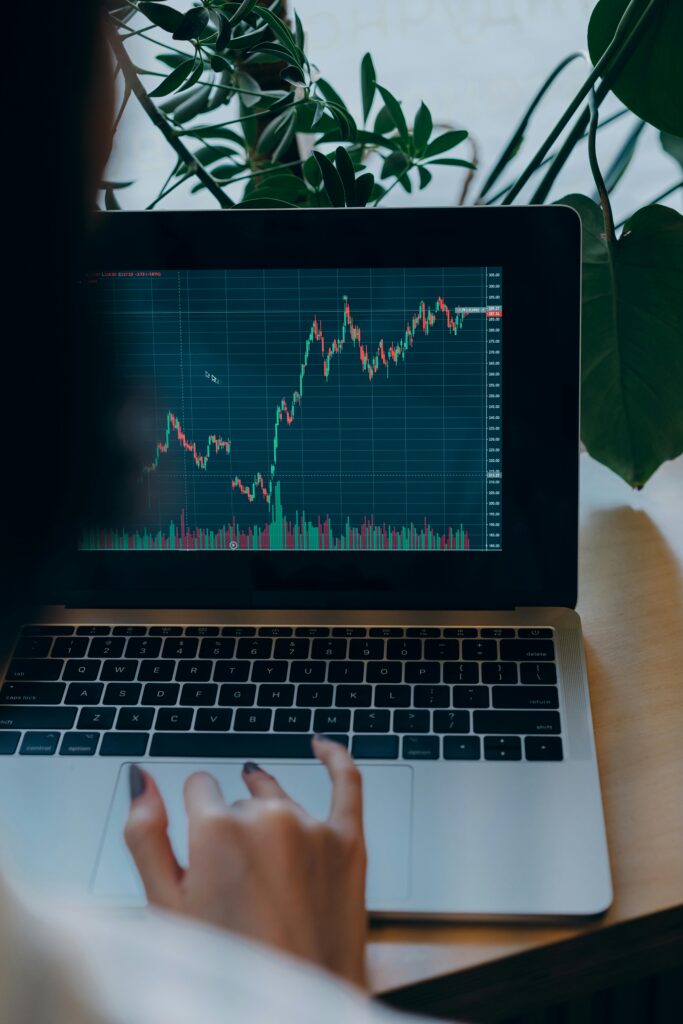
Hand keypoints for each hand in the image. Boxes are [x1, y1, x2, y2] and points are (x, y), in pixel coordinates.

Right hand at [124, 736, 367, 987]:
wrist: (293, 1015)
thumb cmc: (226, 968)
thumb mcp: (165, 908)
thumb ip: (145, 835)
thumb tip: (141, 779)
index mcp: (217, 830)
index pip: (199, 787)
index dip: (195, 818)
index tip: (200, 848)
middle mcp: (267, 819)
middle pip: (240, 799)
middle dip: (232, 830)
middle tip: (234, 887)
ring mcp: (314, 828)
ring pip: (280, 798)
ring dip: (267, 813)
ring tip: (262, 853)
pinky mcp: (351, 843)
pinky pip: (347, 781)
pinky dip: (335, 758)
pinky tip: (321, 746)